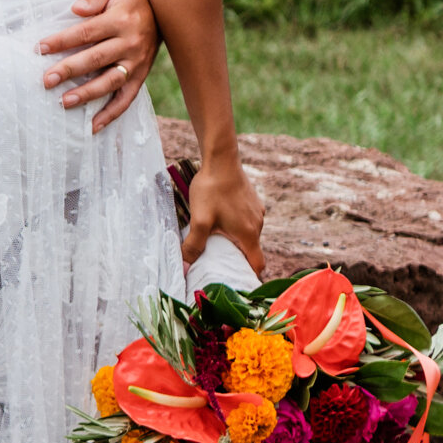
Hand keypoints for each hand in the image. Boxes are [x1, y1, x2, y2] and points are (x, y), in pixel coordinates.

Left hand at [38, 0, 159, 133]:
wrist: (162, 11)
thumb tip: (76, 9)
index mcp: (121, 20)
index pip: (87, 32)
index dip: (62, 41)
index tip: (40, 48)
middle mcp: (131, 43)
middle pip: (96, 59)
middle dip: (69, 70)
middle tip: (46, 80)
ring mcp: (137, 62)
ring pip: (111, 81)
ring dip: (88, 94)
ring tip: (65, 102)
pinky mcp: (141, 76)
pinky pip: (127, 98)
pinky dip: (111, 114)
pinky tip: (93, 126)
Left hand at [181, 159, 264, 273]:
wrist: (221, 159)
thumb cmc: (211, 190)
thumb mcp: (199, 220)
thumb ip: (193, 245)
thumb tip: (184, 268)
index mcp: (249, 234)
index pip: (258, 264)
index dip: (250, 276)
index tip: (238, 282)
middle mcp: (258, 224)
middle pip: (252, 250)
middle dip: (238, 259)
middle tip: (220, 264)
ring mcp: (257, 211)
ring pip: (250, 234)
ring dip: (237, 240)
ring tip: (218, 241)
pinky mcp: (253, 201)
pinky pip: (248, 220)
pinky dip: (238, 225)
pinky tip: (222, 219)